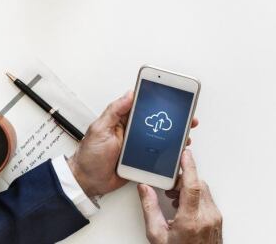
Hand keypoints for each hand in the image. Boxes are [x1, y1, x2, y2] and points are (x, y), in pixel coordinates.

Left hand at [68, 91, 198, 197]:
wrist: (86, 182)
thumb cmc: (89, 156)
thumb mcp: (100, 129)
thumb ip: (115, 111)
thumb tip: (130, 93)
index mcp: (124, 120)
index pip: (144, 106)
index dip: (160, 101)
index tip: (174, 97)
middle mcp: (133, 132)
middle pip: (158, 122)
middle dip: (174, 120)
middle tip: (188, 118)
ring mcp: (139, 146)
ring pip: (161, 138)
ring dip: (174, 137)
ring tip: (185, 136)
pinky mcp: (141, 161)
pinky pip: (158, 155)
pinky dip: (168, 154)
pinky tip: (177, 153)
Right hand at [138, 150, 222, 243]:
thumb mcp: (156, 236)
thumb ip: (150, 209)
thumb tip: (145, 189)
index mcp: (191, 221)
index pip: (193, 185)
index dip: (189, 167)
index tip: (184, 154)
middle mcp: (206, 217)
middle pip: (198, 185)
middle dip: (184, 179)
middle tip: (170, 182)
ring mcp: (215, 218)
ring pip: (204, 191)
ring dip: (190, 188)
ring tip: (173, 197)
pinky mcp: (217, 220)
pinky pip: (208, 200)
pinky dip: (196, 197)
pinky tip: (183, 205)